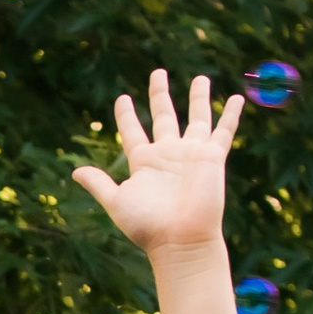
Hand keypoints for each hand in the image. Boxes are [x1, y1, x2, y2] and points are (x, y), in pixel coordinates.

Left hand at [72, 70, 241, 256]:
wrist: (181, 241)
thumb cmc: (148, 226)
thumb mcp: (117, 202)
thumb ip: (99, 184)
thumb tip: (75, 171)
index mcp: (143, 162)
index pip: (133, 131)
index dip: (127, 115)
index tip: (122, 98)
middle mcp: (168, 154)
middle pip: (163, 115)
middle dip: (160, 94)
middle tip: (158, 72)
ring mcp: (191, 154)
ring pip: (196, 118)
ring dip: (198, 97)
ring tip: (200, 78)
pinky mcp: (212, 158)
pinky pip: (223, 131)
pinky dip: (231, 115)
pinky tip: (237, 98)